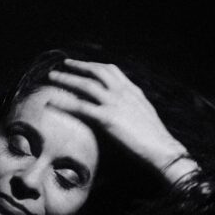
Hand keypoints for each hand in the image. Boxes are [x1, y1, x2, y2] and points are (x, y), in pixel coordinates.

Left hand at [46, 59, 200, 185]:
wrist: (163, 150)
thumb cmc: (155, 139)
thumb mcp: (144, 116)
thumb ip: (131, 108)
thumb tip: (123, 111)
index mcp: (133, 91)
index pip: (111, 70)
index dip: (94, 66)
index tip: (83, 65)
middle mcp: (123, 92)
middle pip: (96, 71)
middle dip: (78, 66)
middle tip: (63, 64)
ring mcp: (115, 104)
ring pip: (85, 85)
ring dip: (66, 79)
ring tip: (52, 77)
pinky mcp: (108, 118)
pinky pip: (80, 107)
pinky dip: (63, 102)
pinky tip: (50, 101)